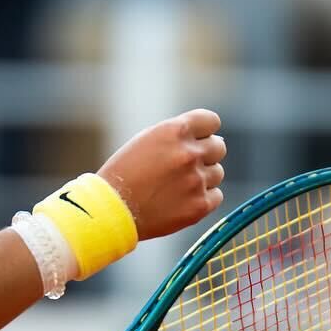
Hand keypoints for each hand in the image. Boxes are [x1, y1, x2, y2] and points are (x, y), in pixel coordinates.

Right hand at [98, 109, 225, 240]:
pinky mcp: (200, 205)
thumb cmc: (126, 172)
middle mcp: (189, 153)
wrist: (112, 210)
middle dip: (206, 154)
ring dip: (202, 177)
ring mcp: (196, 180)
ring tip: (177, 185)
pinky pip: (216, 195)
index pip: (211, 121)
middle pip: (219, 147)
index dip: (204, 131)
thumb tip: (211, 139)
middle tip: (185, 166)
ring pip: (217, 172)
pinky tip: (181, 200)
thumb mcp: (147, 140)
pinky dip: (202, 198)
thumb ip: (178, 135)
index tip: (197, 139)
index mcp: (175, 131)